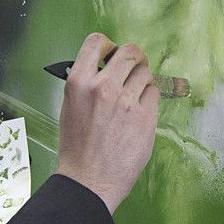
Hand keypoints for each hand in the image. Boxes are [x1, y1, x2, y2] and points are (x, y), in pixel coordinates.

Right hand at [54, 33, 157, 213]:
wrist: (88, 181)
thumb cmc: (76, 148)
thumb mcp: (70, 107)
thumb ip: (87, 85)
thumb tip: (105, 69)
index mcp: (79, 82)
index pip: (96, 42)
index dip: (108, 46)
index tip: (112, 54)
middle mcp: (103, 87)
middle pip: (130, 53)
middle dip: (134, 58)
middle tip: (134, 68)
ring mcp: (127, 102)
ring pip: (145, 73)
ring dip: (142, 80)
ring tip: (134, 95)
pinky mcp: (146, 118)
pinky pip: (154, 94)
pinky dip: (149, 99)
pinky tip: (140, 111)